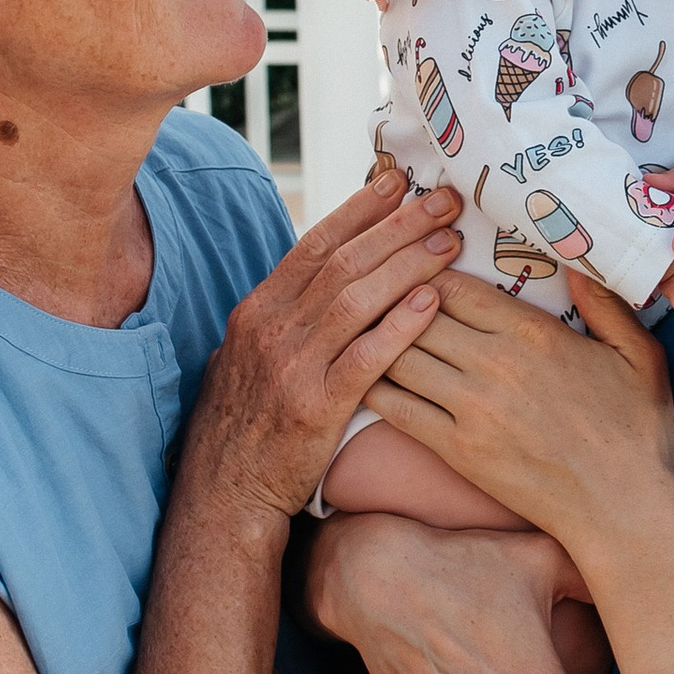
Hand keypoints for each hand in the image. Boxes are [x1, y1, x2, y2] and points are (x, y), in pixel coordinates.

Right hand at [184, 167, 462, 530]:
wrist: (224, 491)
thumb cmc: (246, 421)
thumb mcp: (249, 354)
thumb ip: (286, 314)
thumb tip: (325, 275)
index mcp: (258, 309)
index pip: (315, 244)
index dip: (359, 209)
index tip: (397, 182)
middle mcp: (272, 328)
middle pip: (344, 261)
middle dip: (398, 224)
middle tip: (444, 200)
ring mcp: (292, 366)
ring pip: (357, 298)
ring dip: (408, 263)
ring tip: (449, 241)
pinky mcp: (314, 408)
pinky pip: (365, 358)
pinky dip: (399, 326)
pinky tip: (431, 302)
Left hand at [367, 270, 673, 571]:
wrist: (622, 508)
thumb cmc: (635, 431)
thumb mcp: (640, 355)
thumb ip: (607, 304)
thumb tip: (579, 262)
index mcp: (532, 332)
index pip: (453, 285)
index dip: (428, 273)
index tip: (421, 273)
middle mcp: (494, 363)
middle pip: (416, 314)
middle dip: (397, 302)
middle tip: (382, 299)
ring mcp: (471, 409)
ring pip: (397, 356)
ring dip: (380, 341)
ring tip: (370, 333)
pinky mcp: (456, 450)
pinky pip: (395, 407)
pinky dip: (373, 386)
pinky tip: (366, 376)